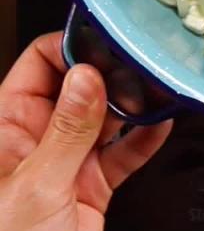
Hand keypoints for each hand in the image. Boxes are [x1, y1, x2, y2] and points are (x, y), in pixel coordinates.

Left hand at [0, 32, 171, 230]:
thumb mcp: (35, 187)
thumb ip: (67, 130)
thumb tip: (87, 77)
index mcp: (7, 127)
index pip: (40, 63)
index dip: (73, 48)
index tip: (108, 43)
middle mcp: (38, 137)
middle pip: (81, 85)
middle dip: (113, 75)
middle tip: (141, 70)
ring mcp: (68, 159)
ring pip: (108, 116)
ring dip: (135, 105)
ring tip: (158, 94)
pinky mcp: (93, 183)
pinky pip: (124, 151)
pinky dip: (145, 138)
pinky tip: (160, 125)